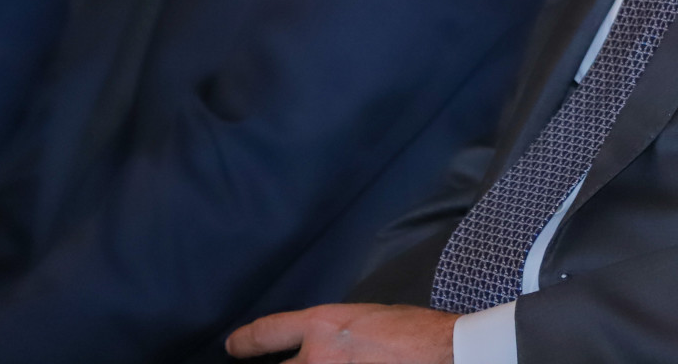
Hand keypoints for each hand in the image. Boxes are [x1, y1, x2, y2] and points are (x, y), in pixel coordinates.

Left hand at [226, 304, 456, 362]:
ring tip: (325, 363)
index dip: (244, 342)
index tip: (233, 347)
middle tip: (289, 362)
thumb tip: (315, 349)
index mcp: (323, 325)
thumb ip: (331, 334)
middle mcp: (317, 357)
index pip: (267, 333)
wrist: (444, 352)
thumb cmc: (413, 331)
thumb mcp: (366, 317)